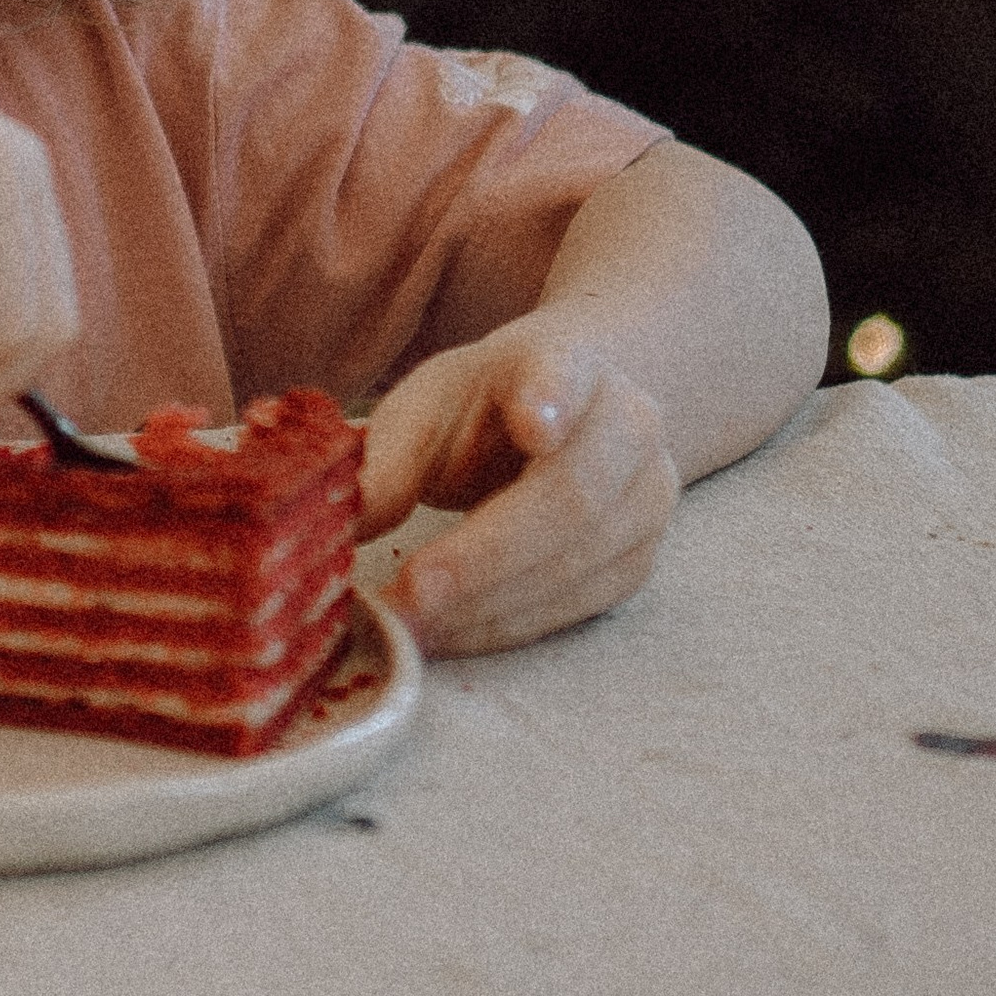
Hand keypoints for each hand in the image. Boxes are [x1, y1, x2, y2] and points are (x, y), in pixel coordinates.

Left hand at [356, 324, 679, 657]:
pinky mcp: (639, 561)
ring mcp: (647, 498)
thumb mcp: (427, 409)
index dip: (552, 396)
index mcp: (569, 362)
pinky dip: (505, 626)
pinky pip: (575, 605)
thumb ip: (391, 458)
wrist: (565, 419)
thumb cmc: (483, 410)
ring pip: (576, 563)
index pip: (566, 373)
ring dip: (488, 606)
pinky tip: (448, 632)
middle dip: (486, 556)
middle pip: (572, 495)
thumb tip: (347, 521)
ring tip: (412, 625)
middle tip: (411, 593)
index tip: (532, 422)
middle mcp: (628, 426)